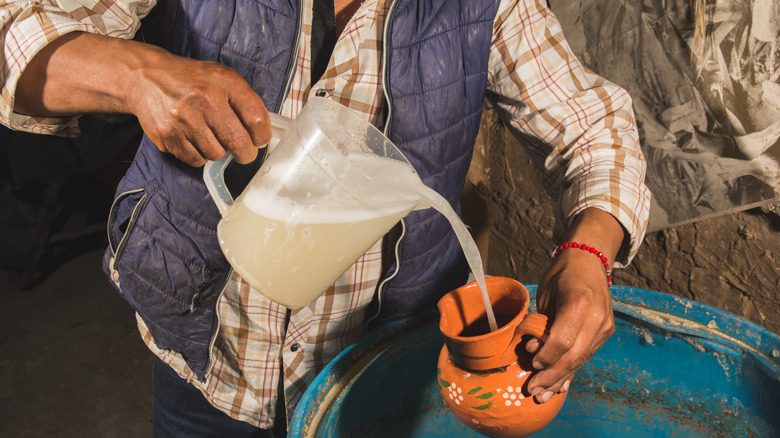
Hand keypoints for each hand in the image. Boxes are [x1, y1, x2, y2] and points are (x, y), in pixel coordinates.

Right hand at [125, 49, 272, 166]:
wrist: (146, 77)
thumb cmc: (191, 80)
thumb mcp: (221, 77)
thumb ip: (244, 101)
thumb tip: (261, 133)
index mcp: (225, 81)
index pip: (257, 119)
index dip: (262, 136)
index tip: (259, 140)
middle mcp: (205, 99)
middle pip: (239, 143)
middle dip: (245, 153)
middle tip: (243, 152)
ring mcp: (184, 118)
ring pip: (217, 154)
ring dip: (218, 151)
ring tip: (210, 136)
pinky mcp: (168, 135)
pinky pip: (195, 159)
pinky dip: (199, 155)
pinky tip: (194, 139)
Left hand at [524, 208, 624, 402]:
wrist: (590, 260)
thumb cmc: (562, 274)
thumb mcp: (546, 292)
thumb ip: (542, 322)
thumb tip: (533, 350)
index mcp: (580, 302)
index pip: (563, 340)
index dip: (546, 356)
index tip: (532, 364)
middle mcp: (597, 317)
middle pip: (574, 356)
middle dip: (552, 376)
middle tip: (533, 391)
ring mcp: (605, 326)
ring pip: (582, 360)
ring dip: (561, 379)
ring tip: (542, 395)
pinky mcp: (606, 332)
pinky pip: (587, 356)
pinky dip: (571, 371)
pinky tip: (560, 386)